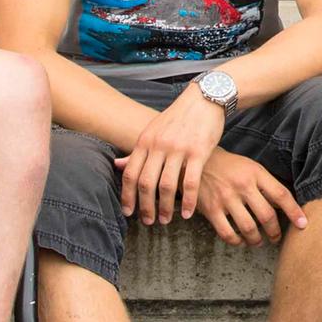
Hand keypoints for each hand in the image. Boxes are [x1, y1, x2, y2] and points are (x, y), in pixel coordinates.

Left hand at [116, 84, 226, 225]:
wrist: (204, 99)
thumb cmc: (178, 118)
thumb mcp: (153, 131)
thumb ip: (137, 150)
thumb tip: (116, 166)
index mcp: (145, 141)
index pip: (130, 174)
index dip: (127, 196)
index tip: (128, 212)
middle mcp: (159, 146)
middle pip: (146, 183)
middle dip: (145, 206)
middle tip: (148, 222)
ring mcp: (179, 149)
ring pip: (167, 185)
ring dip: (166, 207)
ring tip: (166, 220)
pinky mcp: (198, 152)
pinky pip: (191, 182)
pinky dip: (189, 201)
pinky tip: (189, 214)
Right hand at [196, 148, 305, 246]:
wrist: (198, 162)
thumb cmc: (230, 167)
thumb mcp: (251, 168)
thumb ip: (267, 185)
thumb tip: (284, 207)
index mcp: (255, 173)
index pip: (281, 194)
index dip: (294, 211)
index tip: (303, 224)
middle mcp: (242, 185)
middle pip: (266, 215)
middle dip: (275, 232)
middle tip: (276, 237)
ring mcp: (225, 198)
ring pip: (248, 228)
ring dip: (257, 240)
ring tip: (259, 241)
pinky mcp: (211, 209)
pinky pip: (227, 233)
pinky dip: (237, 242)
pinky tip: (240, 241)